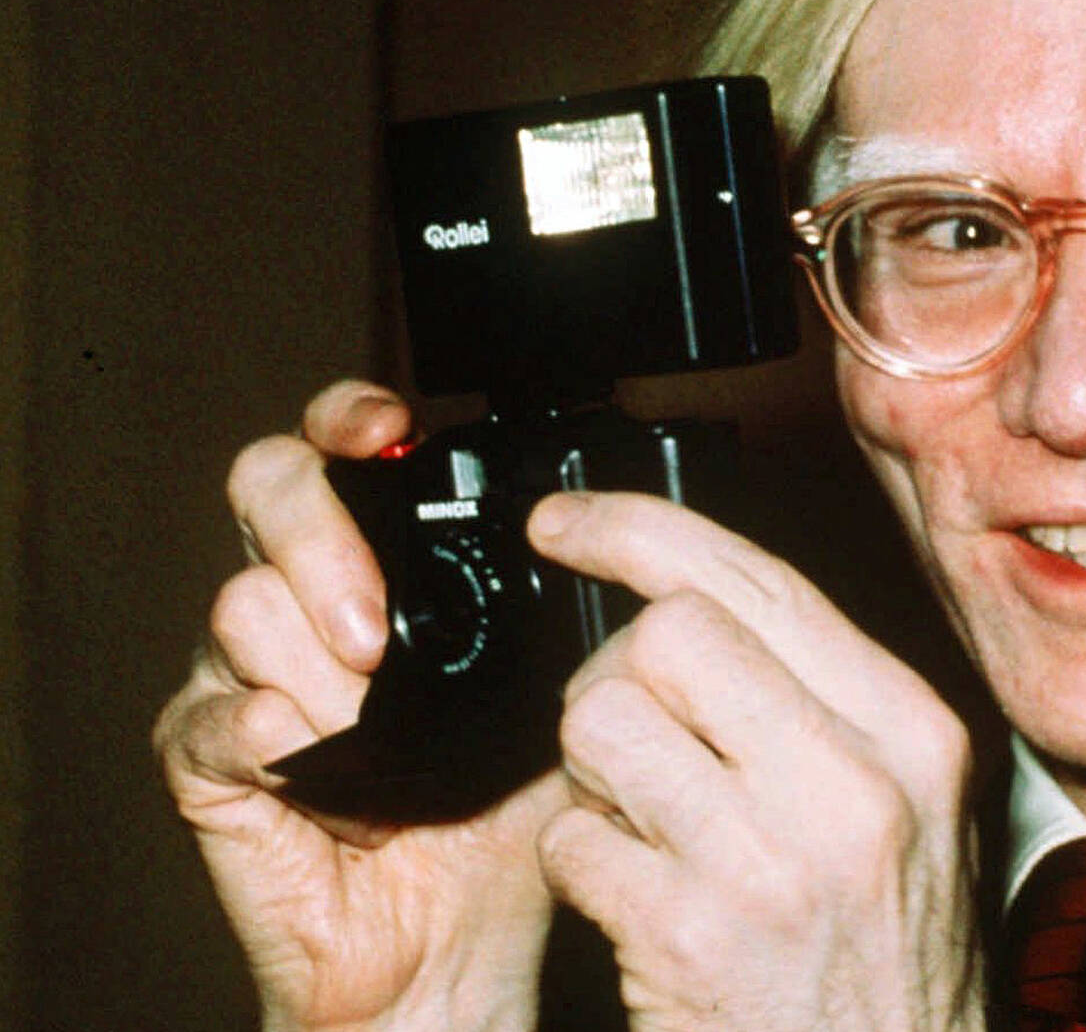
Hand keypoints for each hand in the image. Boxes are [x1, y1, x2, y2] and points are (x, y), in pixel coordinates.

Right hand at [154, 381, 558, 1031]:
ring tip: (376, 732)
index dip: (349, 419)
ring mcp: (249, 674)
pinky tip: (309, 752)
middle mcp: (308, 600)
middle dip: (322, 539)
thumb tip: (599, 537)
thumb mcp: (559, 691)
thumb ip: (562, 613)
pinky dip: (261, 730)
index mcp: (388, 567)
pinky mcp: (213, 764)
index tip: (386, 428)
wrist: (460, 942)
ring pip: (242, 605)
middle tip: (378, 631)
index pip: (341, 452)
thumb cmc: (507, 811)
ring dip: (320, 669)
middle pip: (266, 489)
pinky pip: (210, 717)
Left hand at [528, 491, 985, 1031]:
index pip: (759, 580)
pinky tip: (636, 904)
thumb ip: (821, 702)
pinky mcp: (695, 937)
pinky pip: (571, 839)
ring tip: (640, 827)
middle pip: (667, 632)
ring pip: (602, 720)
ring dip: (589, 774)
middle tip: (631, 744)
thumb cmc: (883, 961)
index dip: (637, 531)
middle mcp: (859, 783)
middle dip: (615, 675)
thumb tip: (680, 600)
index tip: (564, 524)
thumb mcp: (906, 808)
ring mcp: (777, 861)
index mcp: (914, 730)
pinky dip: (579, 867)